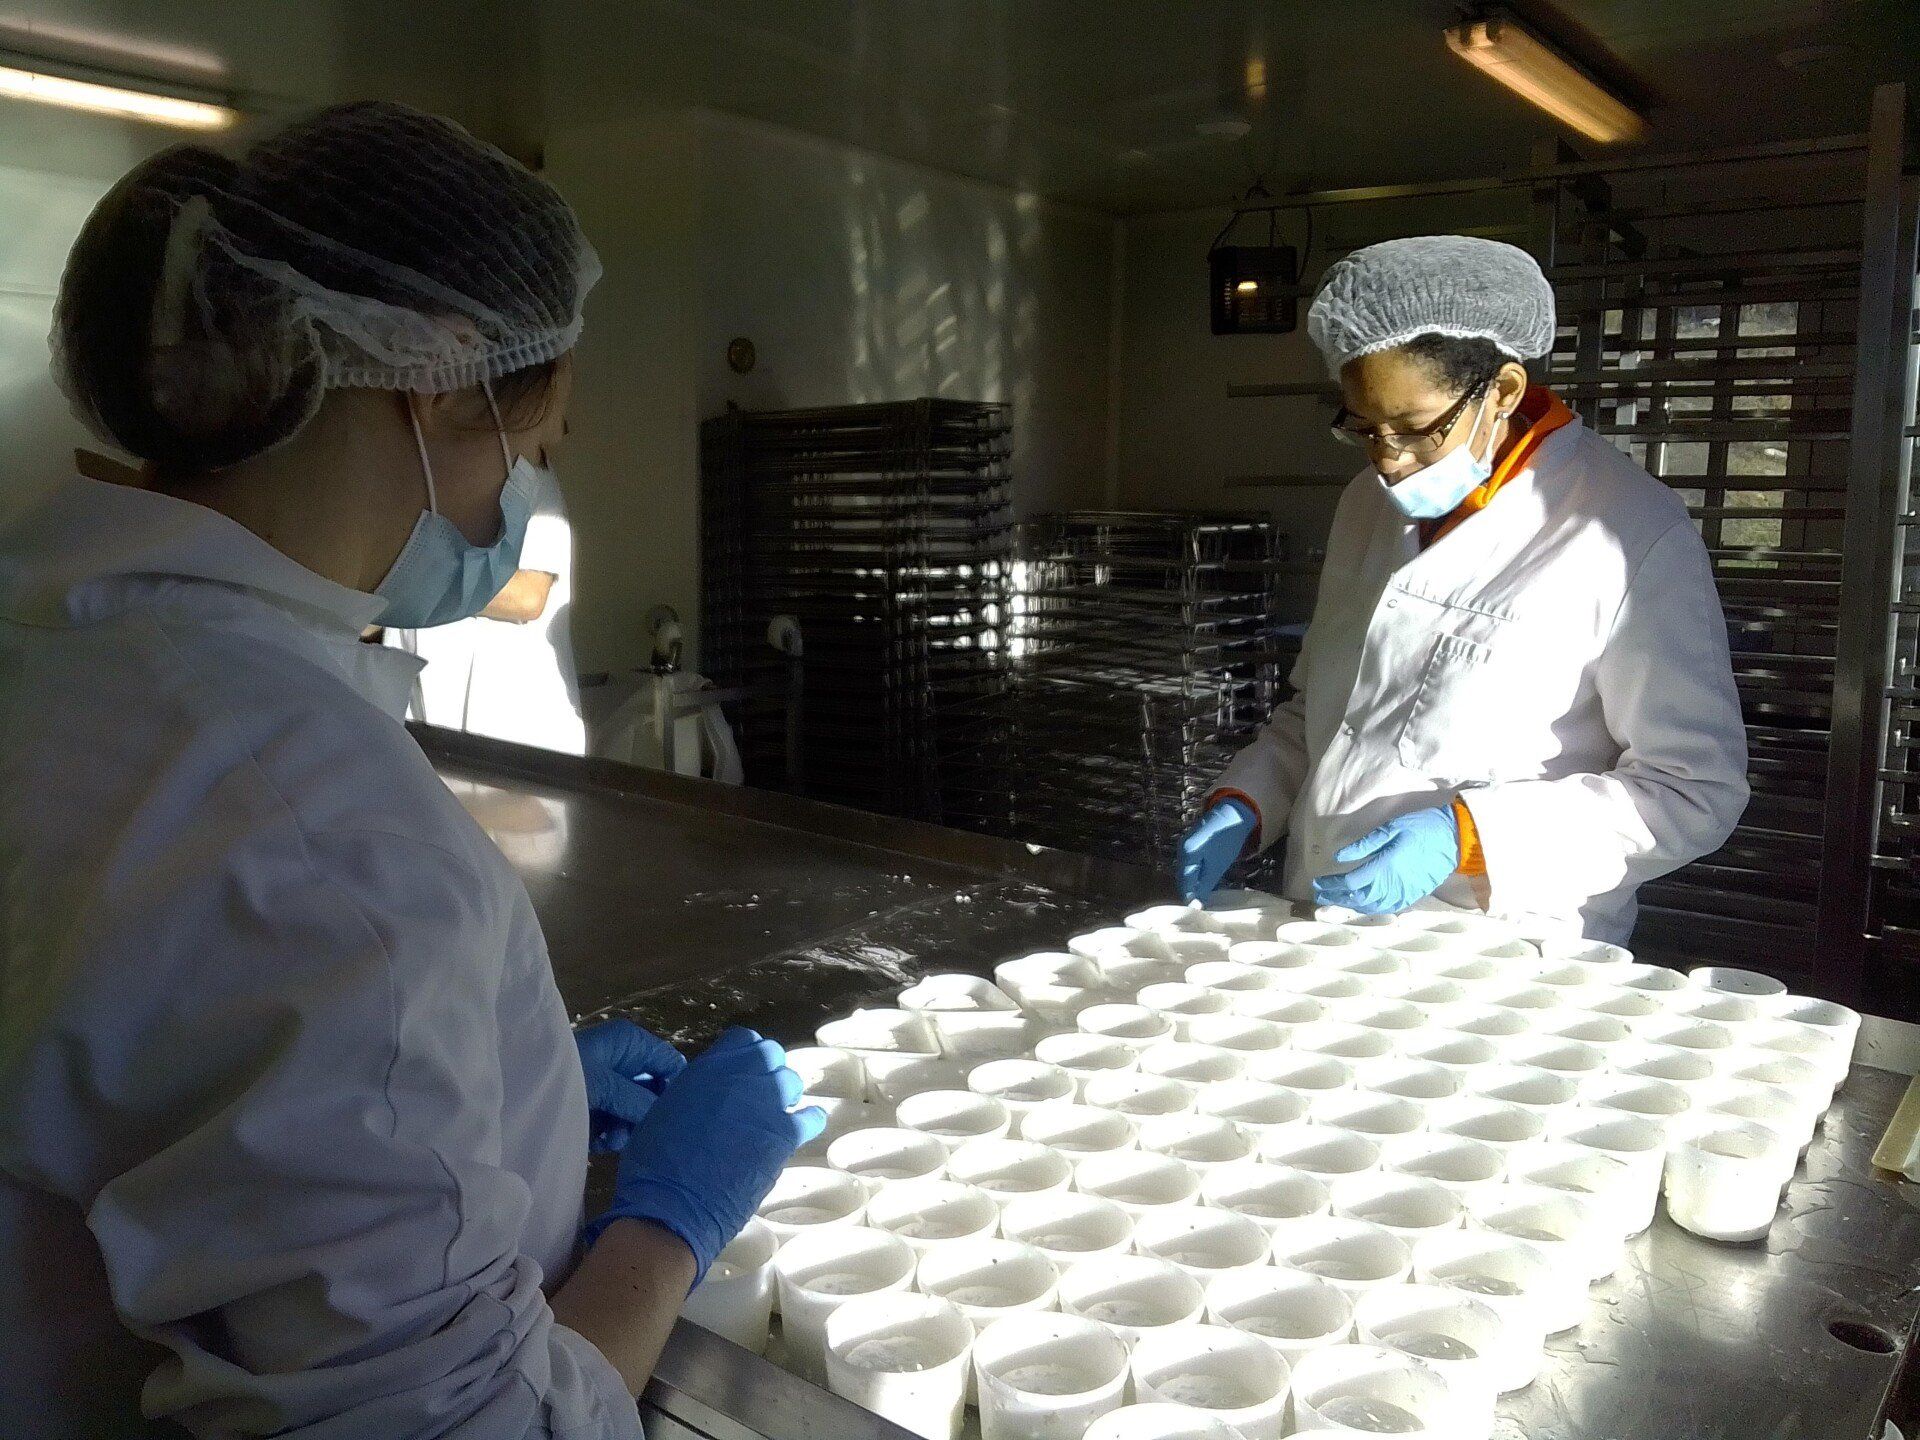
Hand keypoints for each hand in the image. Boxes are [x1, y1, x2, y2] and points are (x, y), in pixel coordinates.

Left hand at [575, 1019, 686, 1154]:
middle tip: (637, 1131)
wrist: (519, 1095)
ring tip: (611, 1138)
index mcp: (629, 1043)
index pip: (669, 1063)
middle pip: (653, 1090)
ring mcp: (606, 1084)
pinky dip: (610, 1134)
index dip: (675, 1089)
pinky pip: (615, 1122)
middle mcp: (622, 1060)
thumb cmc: (565, 1078)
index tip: (673, 1117)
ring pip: (635, 1110)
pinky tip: (599, 1142)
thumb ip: (640, 1101)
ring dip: (627, 1127)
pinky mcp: (593, 1106)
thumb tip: (666, 1117)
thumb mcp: (607, 1087)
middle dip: (646, 1113)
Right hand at [590, 1028, 825, 1284]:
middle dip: (765, 1072)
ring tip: (772, 1117)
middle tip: (756, 1098)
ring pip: (792, 1081)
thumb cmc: (654, 1163)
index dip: (743, 1056)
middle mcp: (743, 1075)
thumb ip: (695, 1092)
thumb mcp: (667, 1109)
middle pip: (770, 1055)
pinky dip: (809, 1121)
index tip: (740, 1074)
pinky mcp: (785, 1134)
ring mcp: (768, 1102)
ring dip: (783, 1095)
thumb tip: (710, 1097)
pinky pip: (812, 1118)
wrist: (672, 1204)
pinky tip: (802, 1129)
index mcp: (709, 1067)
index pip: (741, 1040)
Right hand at [1177, 799, 1258, 902]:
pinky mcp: (1192, 844)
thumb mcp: (1217, 866)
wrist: (1234, 813)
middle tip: (1203, 907)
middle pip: (1183, 878)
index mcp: (1186, 855)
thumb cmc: (1227, 841)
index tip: (1198, 913)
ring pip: (1187, 872)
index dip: (1190, 899)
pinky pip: (1191, 864)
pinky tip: (1205, 881)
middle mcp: (1181, 850)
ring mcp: (1185, 846)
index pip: (1184, 884)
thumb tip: (1195, 904)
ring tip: (1205, 897)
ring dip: (1194, 884)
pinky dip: (1197, 874)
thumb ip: (1204, 886)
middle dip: (1191, 892)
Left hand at [1312, 806, 1459, 914]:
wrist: (1455, 838)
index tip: (1318, 883)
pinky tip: (1363, 906)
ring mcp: (1405, 893)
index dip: (1332, 885)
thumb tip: (1339, 857)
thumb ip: (1365, 844)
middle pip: (1358, 898)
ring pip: (1372, 906)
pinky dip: (1373, 909)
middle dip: (1336, 897)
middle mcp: (1393, 884)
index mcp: (1385, 866)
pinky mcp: (1414, 896)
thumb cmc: (1422, 827)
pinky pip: (1390, 908)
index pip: (1351, 882)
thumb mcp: (1391, 828)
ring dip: (1352, 905)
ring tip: (1336, 900)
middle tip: (1320, 895)